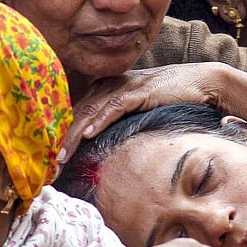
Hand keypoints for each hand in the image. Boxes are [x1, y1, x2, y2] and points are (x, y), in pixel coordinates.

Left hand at [60, 63, 233, 162]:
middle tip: (45, 164)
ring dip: (72, 135)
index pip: (76, 114)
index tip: (48, 159)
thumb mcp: (138, 112)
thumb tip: (101, 148)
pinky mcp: (138, 90)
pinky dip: (99, 121)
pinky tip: (87, 135)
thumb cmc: (171, 100)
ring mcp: (123, 86)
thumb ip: (119, 123)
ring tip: (60, 156)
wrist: (201, 83)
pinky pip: (113, 107)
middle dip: (59, 139)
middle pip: (76, 113)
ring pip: (89, 112)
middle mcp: (109, 85)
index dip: (60, 136)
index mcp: (105, 89)